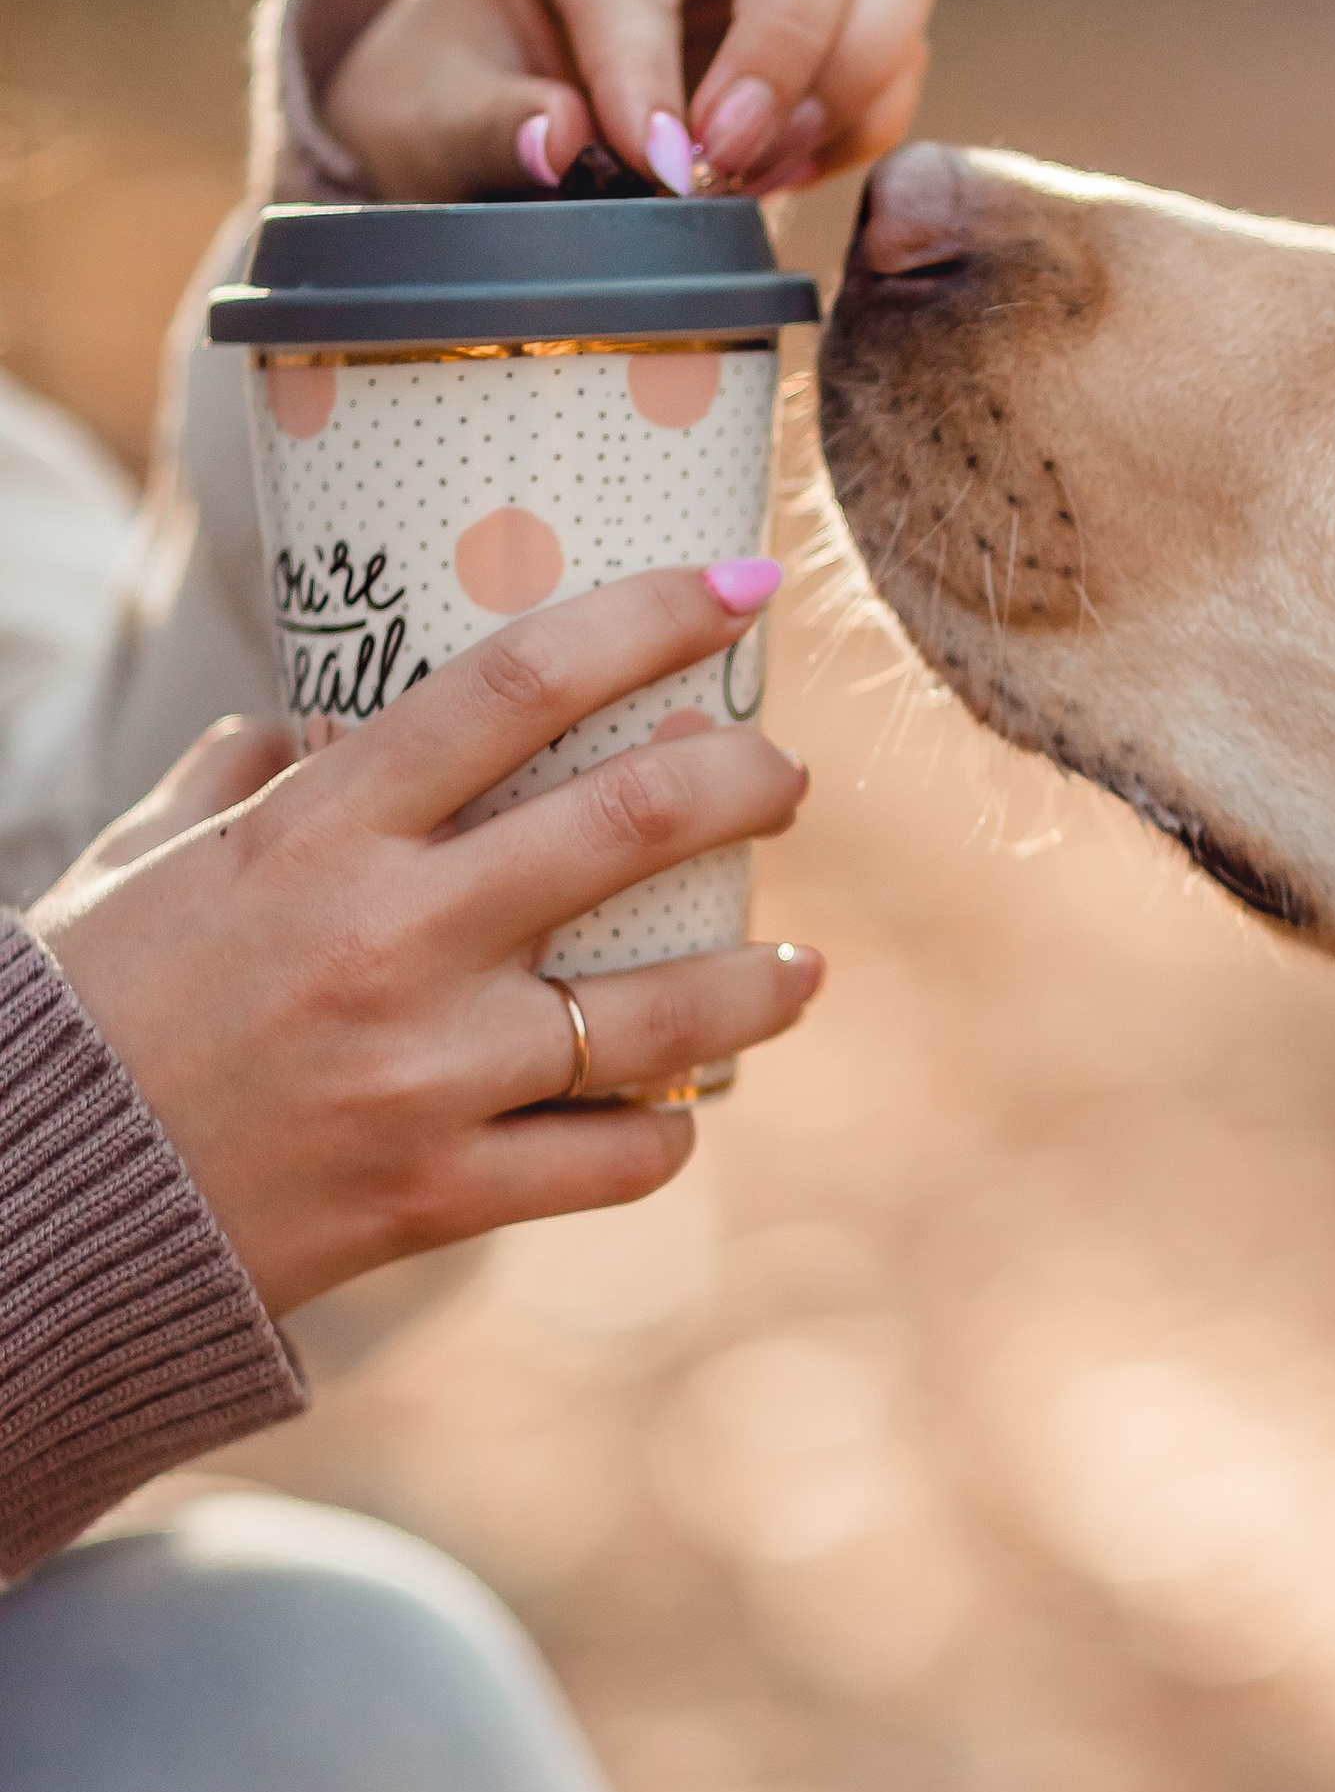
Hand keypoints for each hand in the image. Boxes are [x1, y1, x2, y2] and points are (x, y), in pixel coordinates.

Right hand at [30, 568, 822, 1317]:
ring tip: (799, 966)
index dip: (651, 618)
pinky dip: (664, 1132)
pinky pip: (612, 1160)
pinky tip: (678, 1108)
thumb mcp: (143, 860)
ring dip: (760, 981)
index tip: (740, 589)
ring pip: (663, 1013)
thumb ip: (239, 780)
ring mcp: (427, 1074)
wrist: (26, 1202)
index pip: (518, 682)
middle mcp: (392, 939)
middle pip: (633, 821)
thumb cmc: (83, 1012)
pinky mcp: (438, 1194)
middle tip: (784, 777)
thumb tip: (303, 722)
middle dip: (748, 782)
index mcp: (318, 829)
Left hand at [322, 0, 945, 205]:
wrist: (495, 87)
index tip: (656, 169)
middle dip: (783, 49)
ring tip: (762, 167)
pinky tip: (777, 172)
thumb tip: (558, 142)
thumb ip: (481, 127)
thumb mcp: (423, 121)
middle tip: (723, 162)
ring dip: (852, 77)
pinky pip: (900, 48)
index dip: (647, 69)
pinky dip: (861, 123)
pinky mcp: (835, 1)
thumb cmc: (454, 91)